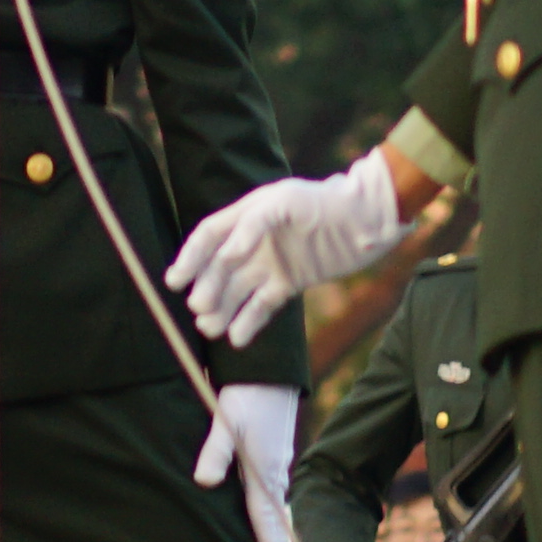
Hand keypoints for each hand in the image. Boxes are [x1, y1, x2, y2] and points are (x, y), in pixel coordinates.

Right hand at [166, 150, 418, 343]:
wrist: (367, 220)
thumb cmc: (327, 202)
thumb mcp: (287, 202)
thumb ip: (253, 224)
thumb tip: (225, 255)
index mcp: (248, 213)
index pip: (209, 236)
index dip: (190, 258)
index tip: (174, 282)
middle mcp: (255, 240)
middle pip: (220, 269)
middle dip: (206, 289)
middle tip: (199, 310)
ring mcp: (271, 263)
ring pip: (237, 291)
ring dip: (222, 310)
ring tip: (211, 329)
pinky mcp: (289, 283)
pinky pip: (262, 306)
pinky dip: (249, 323)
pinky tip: (236, 339)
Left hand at [190, 384, 306, 541]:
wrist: (268, 370)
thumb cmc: (245, 395)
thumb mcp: (225, 420)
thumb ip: (215, 452)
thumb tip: (205, 482)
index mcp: (264, 471)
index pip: (266, 519)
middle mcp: (274, 472)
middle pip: (277, 519)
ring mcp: (276, 462)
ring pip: (277, 506)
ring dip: (279, 533)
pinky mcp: (274, 452)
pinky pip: (275, 492)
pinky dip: (276, 512)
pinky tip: (274, 516)